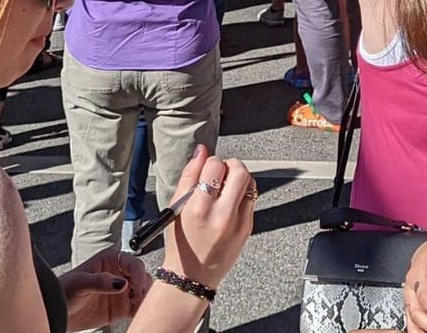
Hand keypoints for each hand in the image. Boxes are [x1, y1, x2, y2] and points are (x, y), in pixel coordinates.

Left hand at [59, 247, 149, 329]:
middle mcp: (119, 272)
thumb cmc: (64, 291)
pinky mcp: (122, 307)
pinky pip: (138, 307)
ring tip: (139, 308)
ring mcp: (122, 290)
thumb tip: (121, 283)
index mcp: (110, 259)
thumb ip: (100, 282)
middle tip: (139, 301)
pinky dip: (141, 310)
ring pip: (143, 291)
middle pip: (142, 276)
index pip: (133, 263)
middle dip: (145, 288)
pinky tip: (138, 314)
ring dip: (145, 299)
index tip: (138, 289)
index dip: (139, 275)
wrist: (58, 312)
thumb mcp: (79, 283)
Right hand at [163, 146, 255, 291]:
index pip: (215, 166)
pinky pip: (251, 198)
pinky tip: (228, 202)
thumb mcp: (175, 208)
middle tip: (220, 173)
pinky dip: (241, 194)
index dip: (210, 162)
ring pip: (249, 182)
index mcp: (199, 209)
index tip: (207, 169)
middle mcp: (222, 215)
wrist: (193, 276)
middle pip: (239, 171)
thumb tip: (201, 151)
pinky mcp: (248, 228)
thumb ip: (189, 175)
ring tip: (224, 188)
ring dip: (238, 178)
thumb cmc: (181, 243)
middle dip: (230, 165)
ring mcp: (238, 222)